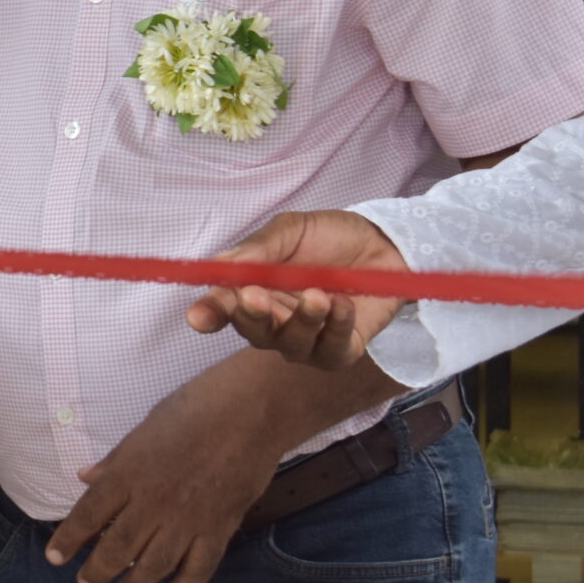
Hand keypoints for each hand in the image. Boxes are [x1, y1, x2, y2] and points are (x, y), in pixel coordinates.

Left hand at [45, 373, 277, 582]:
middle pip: (117, 547)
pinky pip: (198, 568)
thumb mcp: (143, 429)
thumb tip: (85, 477)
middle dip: (97, 571)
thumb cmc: (193, 409)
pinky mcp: (218, 529)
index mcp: (129, 474)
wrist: (248, 413)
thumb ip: (115, 461)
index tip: (54, 558)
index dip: (68, 539)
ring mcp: (186, 520)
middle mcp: (153, 503)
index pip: (89, 514)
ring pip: (154, 564)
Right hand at [184, 209, 408, 367]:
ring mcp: (307, 341)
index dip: (209, 314)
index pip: (223, 308)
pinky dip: (336, 327)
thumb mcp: (292, 230)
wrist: (385, 244)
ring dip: (302, 321)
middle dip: (252, 317)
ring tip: (318, 295)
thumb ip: (260, 249)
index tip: (198, 317)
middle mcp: (275, 321)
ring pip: (292, 345)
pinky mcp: (340, 351)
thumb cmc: (330, 236)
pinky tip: (343, 303)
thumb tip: (220, 265)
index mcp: (254, 289)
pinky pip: (331, 351)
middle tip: (256, 295)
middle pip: (254, 332)